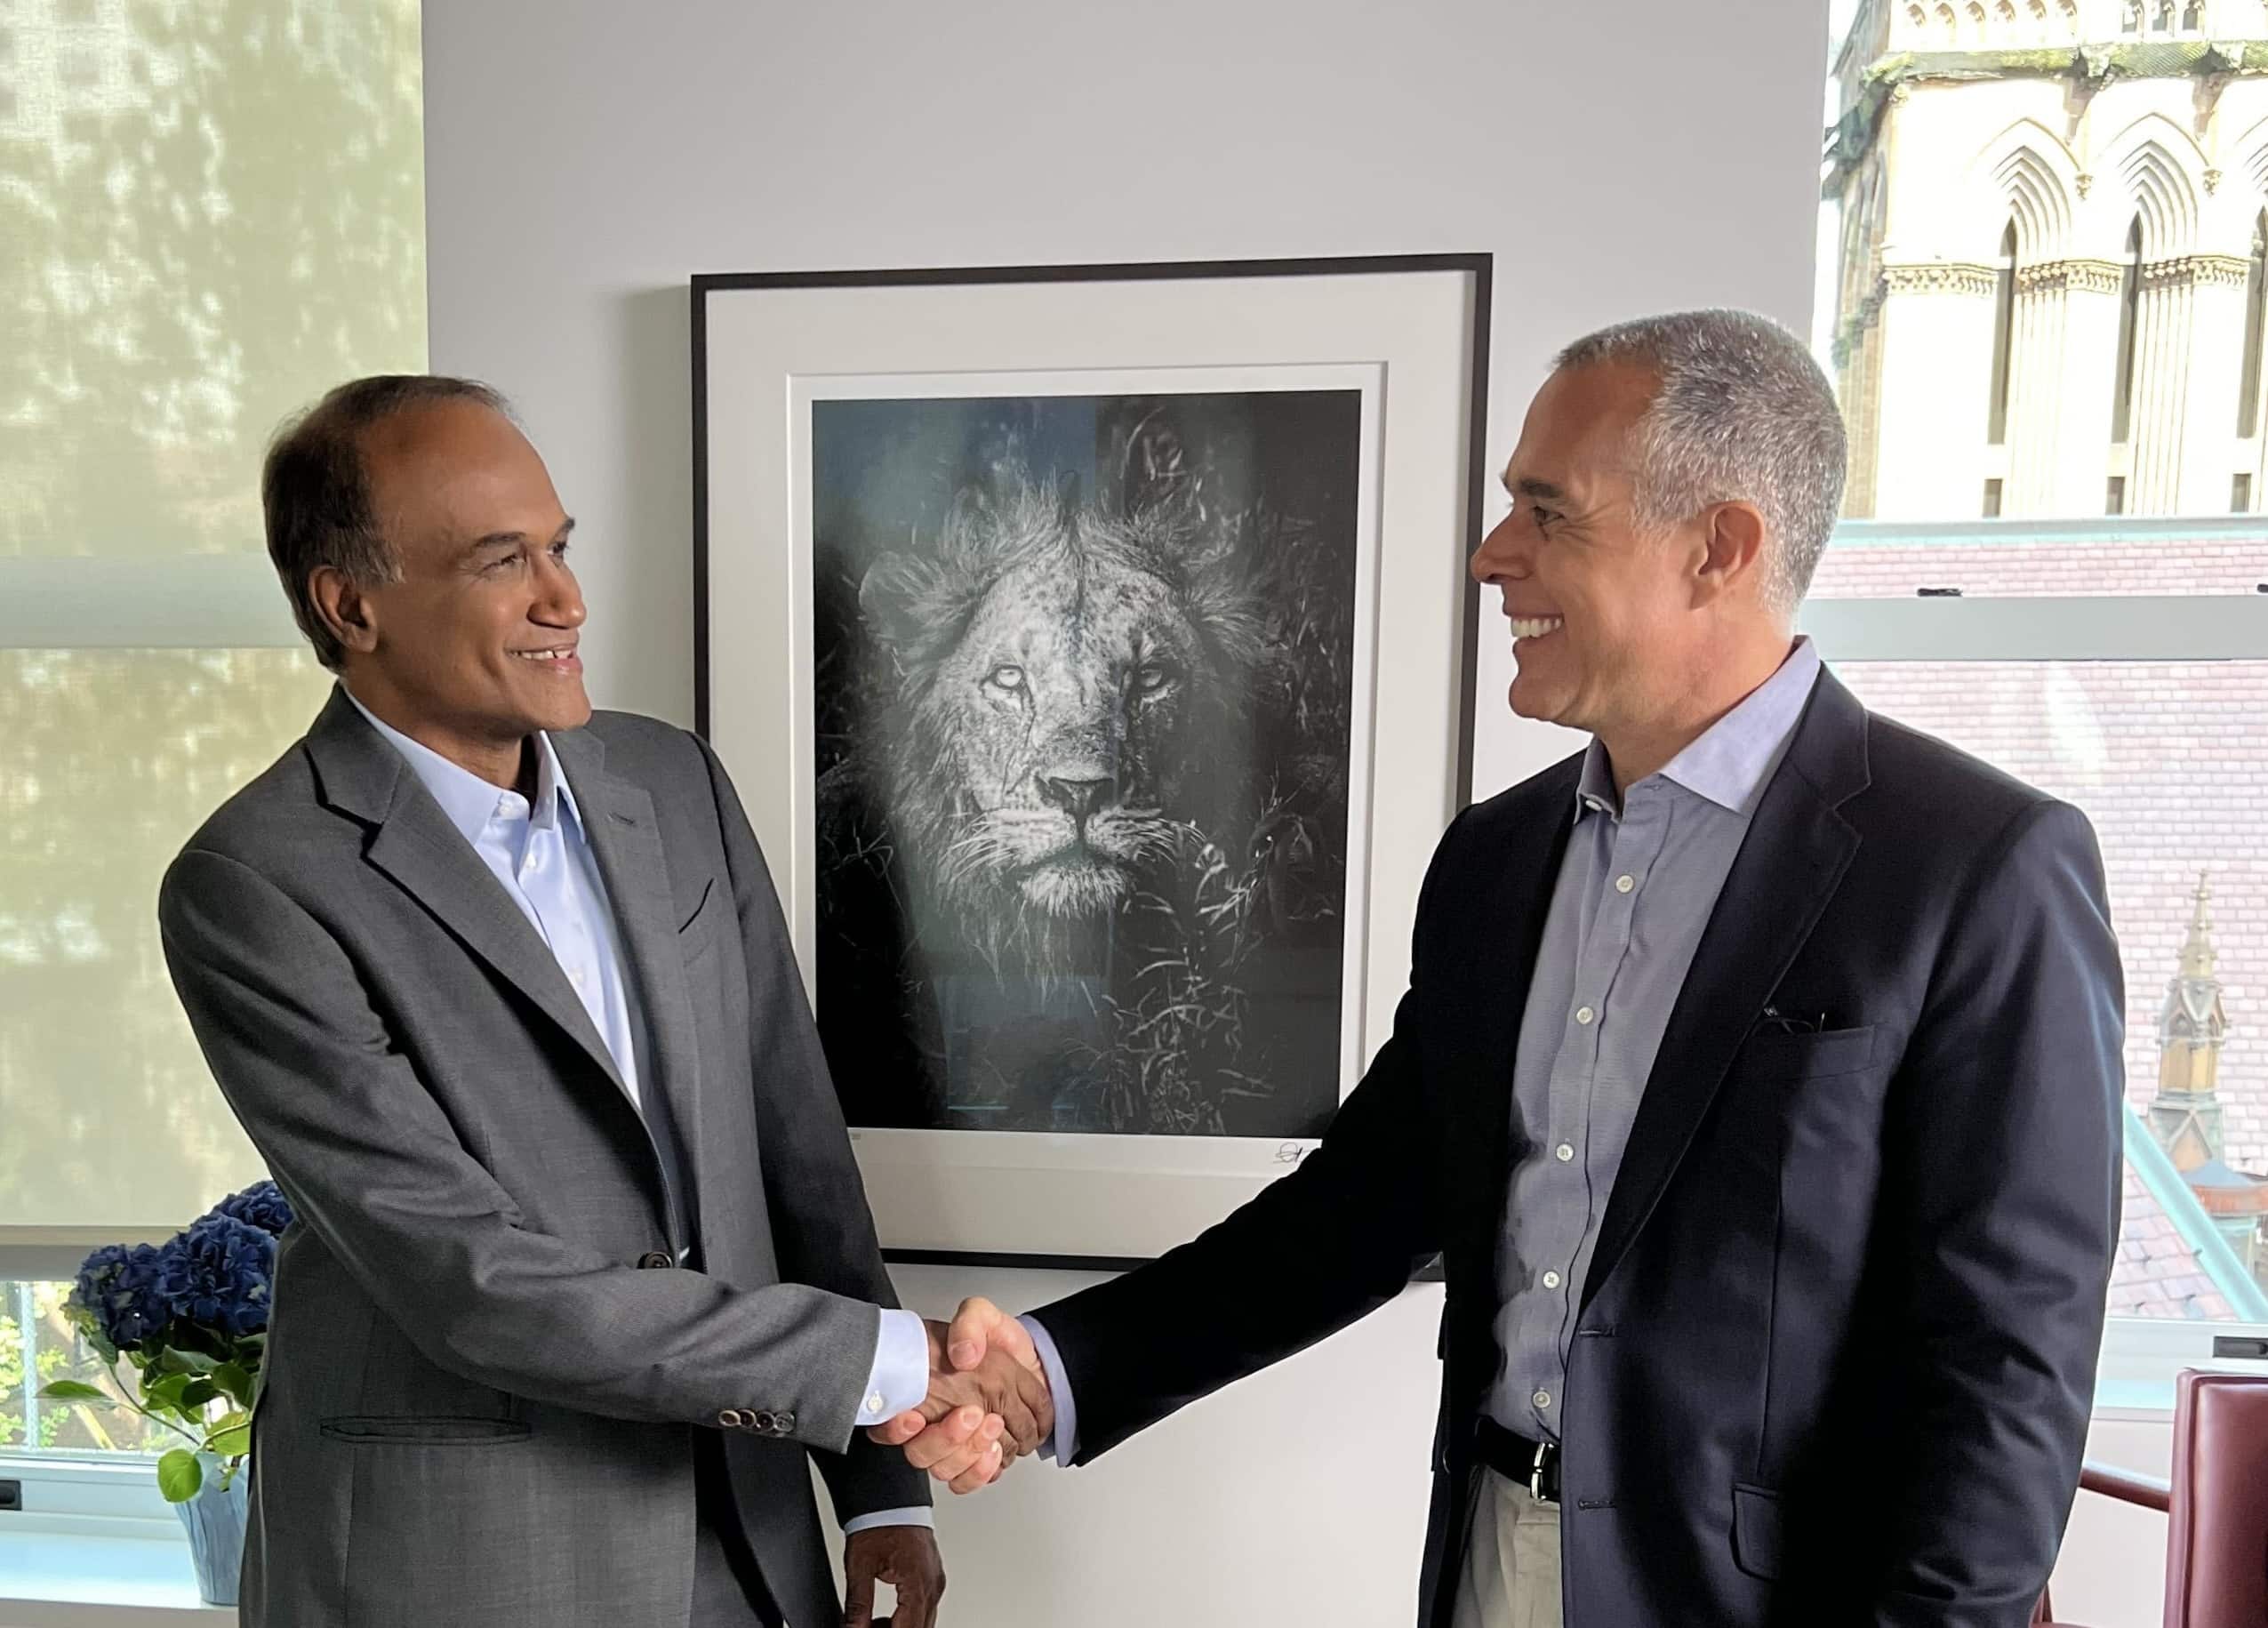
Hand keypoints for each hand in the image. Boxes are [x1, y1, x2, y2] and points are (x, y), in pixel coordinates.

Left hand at [842, 1523, 943, 1626]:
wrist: (891, 1496)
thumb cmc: (879, 1521)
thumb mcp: (860, 1565)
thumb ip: (858, 1604)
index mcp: (918, 1582)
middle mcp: (933, 1584)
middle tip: (866, 1627)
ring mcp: (936, 1581)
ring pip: (923, 1622)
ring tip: (873, 1624)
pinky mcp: (933, 1578)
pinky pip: (924, 1608)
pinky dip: (907, 1618)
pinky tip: (887, 1617)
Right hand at [867, 1297, 1048, 1492]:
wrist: (1028, 1358)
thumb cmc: (996, 1342)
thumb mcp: (981, 1315)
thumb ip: (970, 1324)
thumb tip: (963, 1353)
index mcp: (923, 1388)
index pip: (887, 1425)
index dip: (894, 1429)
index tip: (915, 1419)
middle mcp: (930, 1420)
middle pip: (921, 1454)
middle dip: (947, 1439)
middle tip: (972, 1414)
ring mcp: (951, 1442)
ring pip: (944, 1470)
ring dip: (968, 1453)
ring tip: (992, 1427)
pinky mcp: (974, 1457)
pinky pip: (966, 1481)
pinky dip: (980, 1471)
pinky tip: (994, 1452)